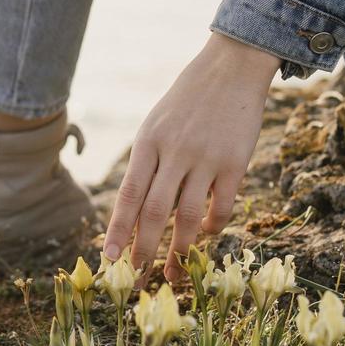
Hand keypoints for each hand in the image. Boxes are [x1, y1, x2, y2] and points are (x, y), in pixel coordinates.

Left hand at [103, 32, 278, 282]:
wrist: (231, 68)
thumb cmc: (188, 100)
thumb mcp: (156, 124)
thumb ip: (147, 163)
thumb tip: (136, 211)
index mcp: (148, 142)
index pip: (128, 194)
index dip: (118, 229)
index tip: (110, 259)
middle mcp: (174, 152)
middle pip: (154, 212)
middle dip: (144, 249)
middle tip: (137, 277)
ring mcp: (205, 158)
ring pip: (188, 216)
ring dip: (180, 249)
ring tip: (174, 270)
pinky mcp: (234, 163)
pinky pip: (221, 207)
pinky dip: (211, 227)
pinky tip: (205, 233)